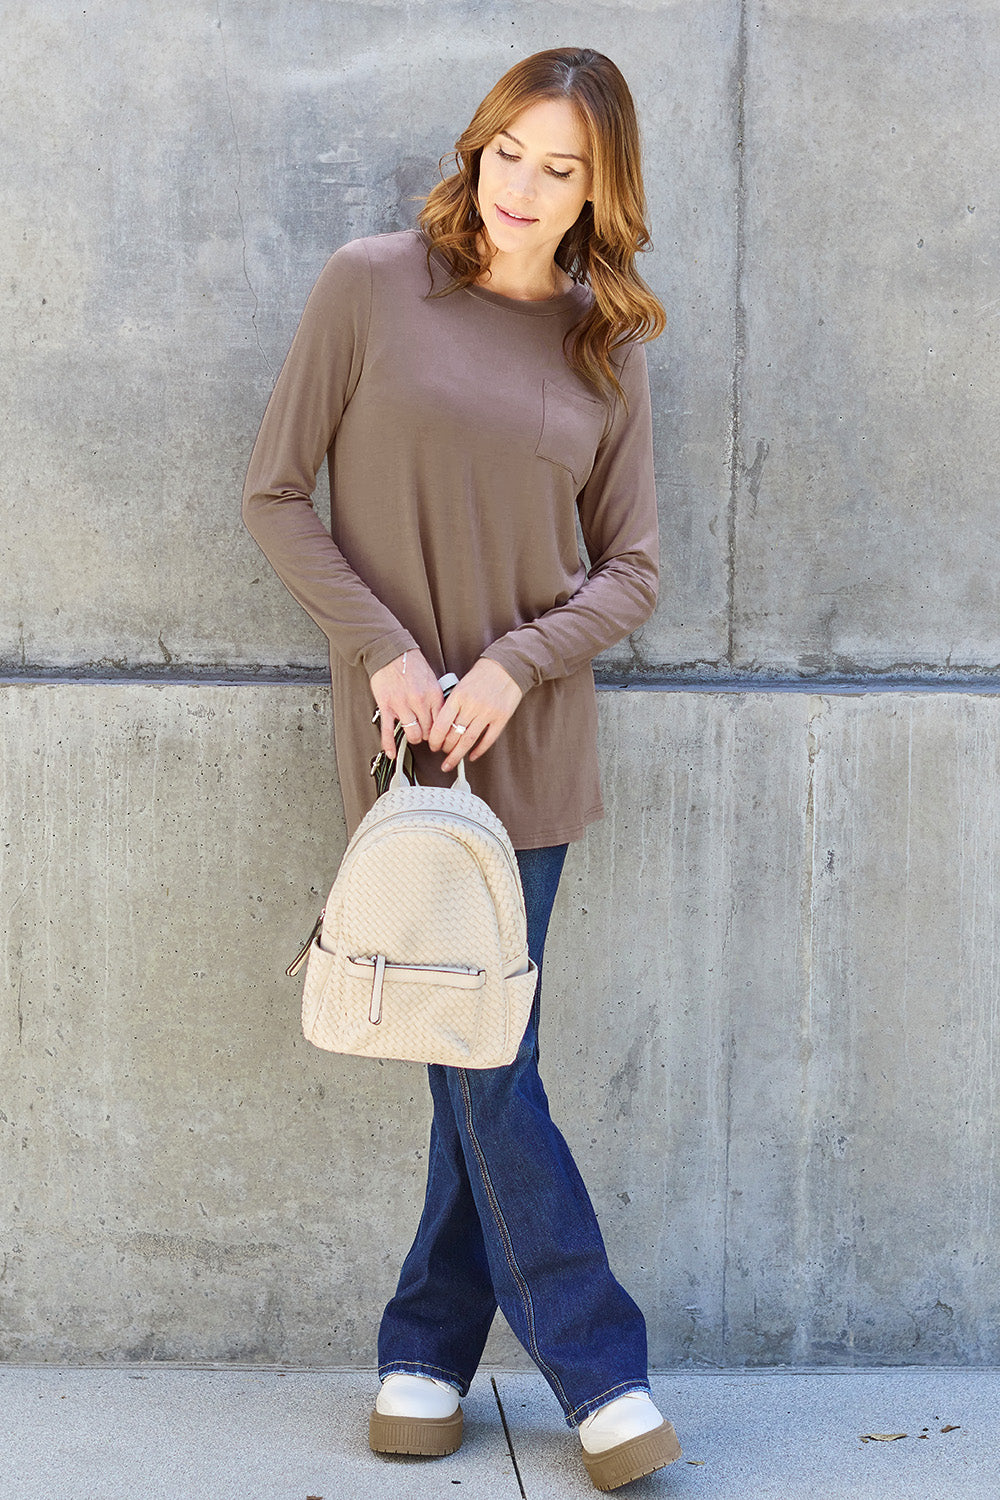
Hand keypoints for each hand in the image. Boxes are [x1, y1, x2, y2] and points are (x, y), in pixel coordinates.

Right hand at [369, 650, 444, 757]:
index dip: (442, 734)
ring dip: (413, 738)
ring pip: (412, 734)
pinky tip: (392, 753)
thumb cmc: (411, 664)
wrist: (392, 652)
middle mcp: (419, 701)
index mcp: (433, 695)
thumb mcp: (432, 680)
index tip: (441, 738)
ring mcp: (402, 705)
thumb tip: (443, 716)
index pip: (442, 723)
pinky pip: (388, 730)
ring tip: (413, 736)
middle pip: (428, 731)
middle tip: (426, 737)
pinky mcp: (387, 706)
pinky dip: (390, 744)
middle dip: (428, 737)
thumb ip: (436, 699)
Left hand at [429, 658, 523, 772]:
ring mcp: (488, 713)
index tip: (432, 745)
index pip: (441, 725)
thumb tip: (441, 725)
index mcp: (458, 696)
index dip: (434, 739)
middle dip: (445, 748)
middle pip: (454, 735)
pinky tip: (471, 756)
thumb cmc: (482, 674)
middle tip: (441, 753)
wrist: (506, 666)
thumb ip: (452, 703)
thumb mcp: (460, 684)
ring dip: (457, 754)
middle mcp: (472, 706)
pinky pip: (488, 739)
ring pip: (468, 740)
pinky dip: (479, 750)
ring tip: (451, 762)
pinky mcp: (501, 718)